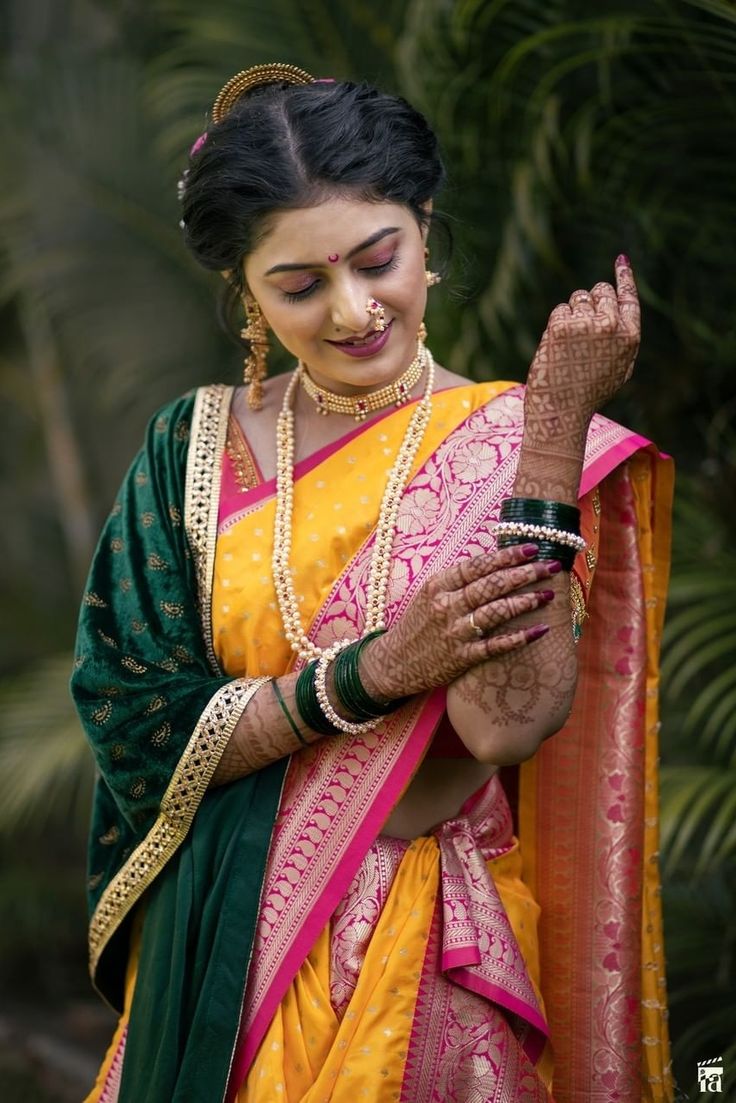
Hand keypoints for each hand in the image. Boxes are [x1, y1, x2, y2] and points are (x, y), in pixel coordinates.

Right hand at [359, 544, 558, 700]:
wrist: (394, 663)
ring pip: (496, 611)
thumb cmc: (417, 625)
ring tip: (548, 594)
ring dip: (526, 601)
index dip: (506, 556)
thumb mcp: (429, 595)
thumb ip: (457, 581)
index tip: (531, 548)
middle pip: (492, 584)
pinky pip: (496, 645)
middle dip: (525, 574)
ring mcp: (455, 632)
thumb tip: (495, 563)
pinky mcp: (462, 658)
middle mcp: (446, 606)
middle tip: (551, 566)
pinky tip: (539, 631)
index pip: (478, 565)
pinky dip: (519, 638)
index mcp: (438, 585)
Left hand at [524, 255, 639, 447]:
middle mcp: (612, 326)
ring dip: (572, 313)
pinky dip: (556, 324)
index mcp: (630, 338)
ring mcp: (587, 324)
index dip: (624, 277)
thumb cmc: (588, 395)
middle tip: (581, 326)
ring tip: (570, 345)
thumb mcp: (617, 369)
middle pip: (601, 291)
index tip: (621, 260)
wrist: (562, 413)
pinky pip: (560, 311)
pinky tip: (557, 346)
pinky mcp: (563, 326)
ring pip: (578, 298)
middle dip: (591, 301)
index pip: (629, 298)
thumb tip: (618, 313)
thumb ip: (621, 340)